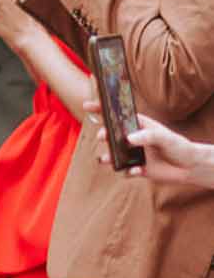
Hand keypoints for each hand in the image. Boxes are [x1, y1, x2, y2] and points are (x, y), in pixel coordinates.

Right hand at [85, 99, 213, 186]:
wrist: (189, 167)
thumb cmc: (178, 146)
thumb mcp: (165, 137)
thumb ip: (147, 136)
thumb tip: (128, 139)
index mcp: (138, 125)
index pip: (118, 115)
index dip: (102, 109)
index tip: (87, 105)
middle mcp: (133, 139)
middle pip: (111, 135)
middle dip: (103, 134)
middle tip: (102, 136)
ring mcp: (134, 154)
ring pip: (113, 155)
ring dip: (107, 157)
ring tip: (105, 159)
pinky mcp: (137, 169)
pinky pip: (126, 171)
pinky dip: (128, 172)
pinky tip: (137, 171)